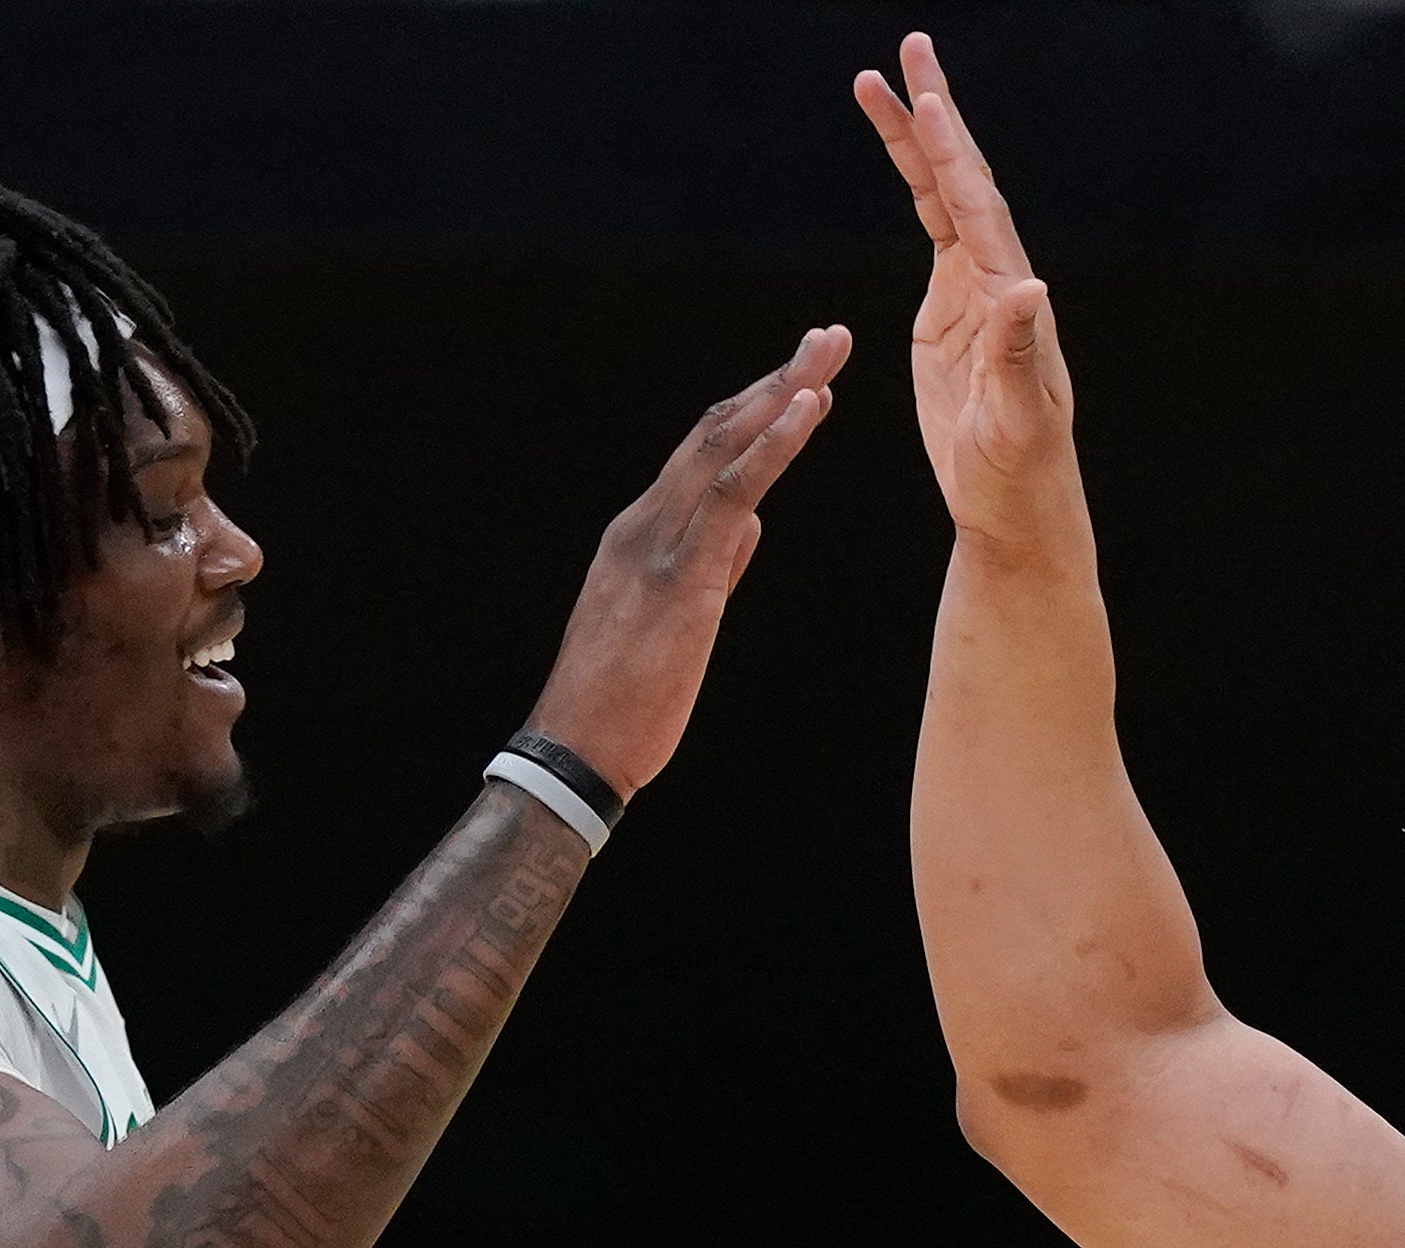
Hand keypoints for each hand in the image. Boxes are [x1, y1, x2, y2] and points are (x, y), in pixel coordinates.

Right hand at [522, 324, 853, 799]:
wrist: (576, 753)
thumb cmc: (622, 705)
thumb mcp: (675, 625)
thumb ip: (711, 566)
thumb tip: (750, 525)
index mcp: (641, 535)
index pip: (702, 456)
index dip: (755, 412)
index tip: (802, 379)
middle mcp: (644, 524)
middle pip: (715, 431)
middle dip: (776, 379)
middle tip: (828, 336)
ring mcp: (657, 545)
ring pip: (723, 447)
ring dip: (781, 391)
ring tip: (828, 351)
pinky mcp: (681, 577)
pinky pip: (729, 493)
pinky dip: (771, 445)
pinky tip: (807, 409)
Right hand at [855, 34, 1082, 554]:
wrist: (1013, 504)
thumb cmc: (1020, 471)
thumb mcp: (1019, 420)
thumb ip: (1020, 354)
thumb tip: (1031, 291)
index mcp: (1010, 300)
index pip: (978, 212)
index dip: (951, 156)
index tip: (928, 102)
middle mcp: (997, 280)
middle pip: (963, 179)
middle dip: (936, 114)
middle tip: (913, 47)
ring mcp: (972, 290)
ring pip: (942, 194)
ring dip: (915, 137)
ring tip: (880, 81)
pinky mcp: (950, 310)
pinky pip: (931, 226)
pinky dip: (912, 182)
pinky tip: (901, 146)